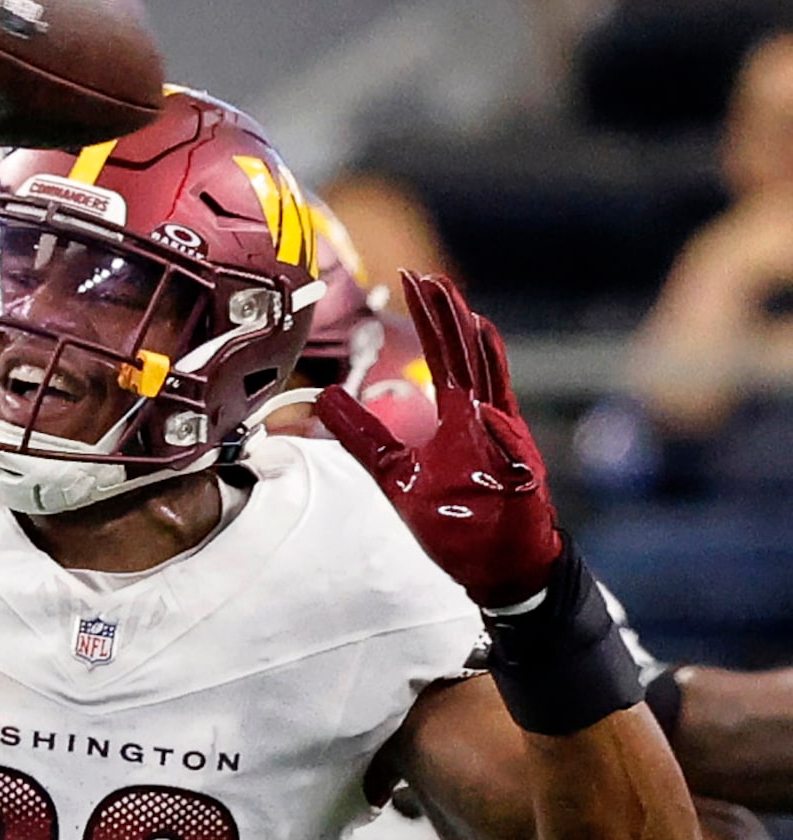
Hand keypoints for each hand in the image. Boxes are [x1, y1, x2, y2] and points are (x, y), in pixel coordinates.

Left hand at [316, 272, 562, 607]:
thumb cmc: (457, 518)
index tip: (414, 280)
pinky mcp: (514, 461)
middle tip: (427, 277)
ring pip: (485, 377)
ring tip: (456, 303)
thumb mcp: (393, 471)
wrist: (500, 563)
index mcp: (457, 416)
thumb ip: (363, 434)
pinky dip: (494, 395)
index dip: (429, 318)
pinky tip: (483, 364)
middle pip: (463, 355)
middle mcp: (482, 417)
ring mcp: (501, 436)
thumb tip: (326, 397)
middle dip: (445, 316)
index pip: (442, 356)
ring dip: (469, 340)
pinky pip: (503, 420)